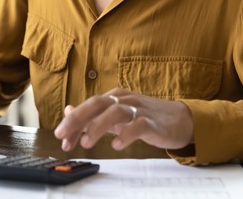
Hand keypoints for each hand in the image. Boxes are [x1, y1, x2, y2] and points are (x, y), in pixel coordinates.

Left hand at [54, 88, 193, 151]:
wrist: (181, 120)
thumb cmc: (147, 117)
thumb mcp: (117, 114)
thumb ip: (94, 114)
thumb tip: (68, 111)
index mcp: (115, 98)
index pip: (89, 106)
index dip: (72, 121)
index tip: (61, 137)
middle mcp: (125, 100)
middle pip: (97, 104)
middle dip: (78, 119)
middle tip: (62, 135)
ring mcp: (140, 109)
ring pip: (115, 112)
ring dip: (98, 126)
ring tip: (86, 142)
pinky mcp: (153, 122)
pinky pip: (138, 125)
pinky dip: (125, 134)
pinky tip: (116, 145)